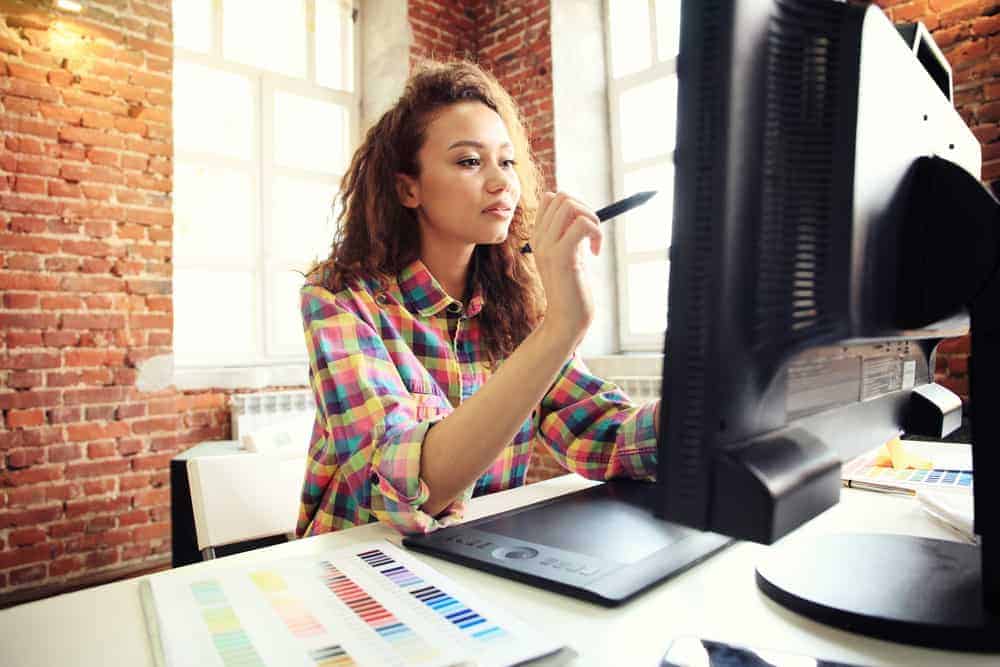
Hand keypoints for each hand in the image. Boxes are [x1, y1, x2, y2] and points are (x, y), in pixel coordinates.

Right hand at [530, 192, 602, 347]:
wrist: (566, 319)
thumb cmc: (571, 290)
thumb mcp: (569, 256)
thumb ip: (569, 235)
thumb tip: (583, 213)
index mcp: (538, 237)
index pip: (550, 198)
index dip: (573, 204)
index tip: (583, 228)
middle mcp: (539, 239)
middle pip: (561, 196)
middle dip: (585, 208)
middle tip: (592, 234)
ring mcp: (548, 246)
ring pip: (570, 205)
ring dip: (592, 218)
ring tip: (594, 242)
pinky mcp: (562, 256)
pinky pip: (582, 225)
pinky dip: (596, 233)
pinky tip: (596, 251)